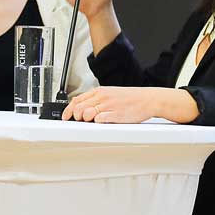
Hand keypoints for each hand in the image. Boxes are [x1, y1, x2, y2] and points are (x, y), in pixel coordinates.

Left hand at [62, 86, 198, 123]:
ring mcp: (108, 106)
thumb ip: (97, 99)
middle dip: (75, 117)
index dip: (68, 110)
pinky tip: (100, 123)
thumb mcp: (111, 94)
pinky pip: (99, 120)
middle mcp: (102, 97)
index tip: (65, 117)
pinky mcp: (115, 114)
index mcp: (100, 91)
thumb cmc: (131, 99)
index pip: (77, 100)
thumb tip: (82, 108)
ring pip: (86, 114)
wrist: (148, 99)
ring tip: (91, 122)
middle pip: (79, 108)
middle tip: (79, 121)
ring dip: (85, 120)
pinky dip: (96, 123)